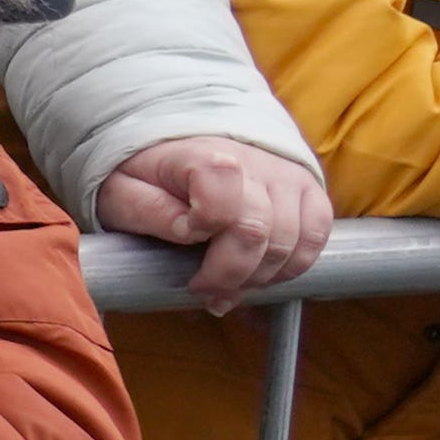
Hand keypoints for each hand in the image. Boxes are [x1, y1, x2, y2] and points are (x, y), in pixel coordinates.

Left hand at [92, 132, 332, 310]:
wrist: (184, 149)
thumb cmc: (149, 177)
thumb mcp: (123, 190)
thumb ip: (147, 209)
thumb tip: (188, 231)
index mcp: (202, 155)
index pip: (221, 191)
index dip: (205, 224)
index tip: (186, 236)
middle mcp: (254, 161)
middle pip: (257, 231)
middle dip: (228, 274)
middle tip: (203, 289)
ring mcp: (287, 176)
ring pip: (290, 242)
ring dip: (257, 277)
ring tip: (227, 286)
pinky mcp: (308, 192)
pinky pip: (316, 238)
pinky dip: (290, 267)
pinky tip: (259, 274)